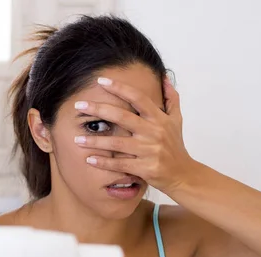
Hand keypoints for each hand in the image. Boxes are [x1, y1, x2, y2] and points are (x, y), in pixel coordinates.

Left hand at [74, 76, 193, 192]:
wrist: (184, 175)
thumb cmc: (176, 147)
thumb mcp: (177, 120)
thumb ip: (171, 98)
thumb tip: (164, 78)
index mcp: (159, 118)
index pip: (137, 98)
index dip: (119, 88)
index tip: (101, 81)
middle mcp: (154, 132)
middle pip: (122, 117)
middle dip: (98, 109)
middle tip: (79, 105)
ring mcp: (149, 151)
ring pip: (117, 143)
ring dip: (95, 141)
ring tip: (77, 139)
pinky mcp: (145, 168)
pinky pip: (120, 164)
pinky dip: (104, 163)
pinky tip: (89, 159)